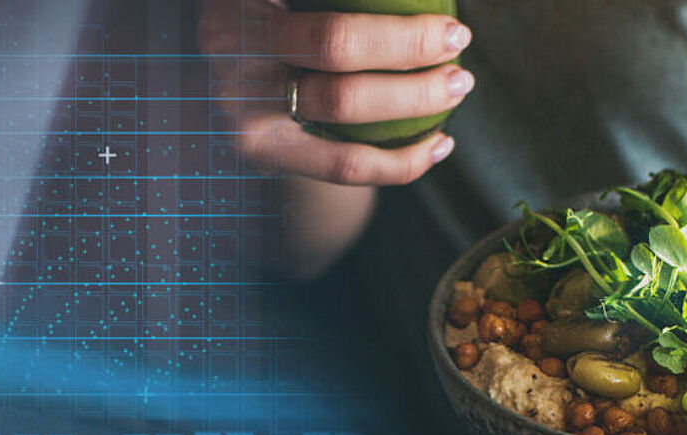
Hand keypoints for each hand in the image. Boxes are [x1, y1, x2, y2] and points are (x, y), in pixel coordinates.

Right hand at [198, 0, 473, 184]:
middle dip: (411, 46)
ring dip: (415, 97)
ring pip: (343, 104)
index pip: (329, 19)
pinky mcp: (262, 152)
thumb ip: (337, 7)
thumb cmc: (283, 24)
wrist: (234, 85)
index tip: (447, 21)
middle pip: (337, 43)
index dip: (392, 23)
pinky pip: (343, 166)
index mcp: (239, 1)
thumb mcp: (290, 7)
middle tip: (458, 42)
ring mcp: (240, 104)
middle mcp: (228, 45)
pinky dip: (401, 161)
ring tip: (458, 85)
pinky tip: (441, 144)